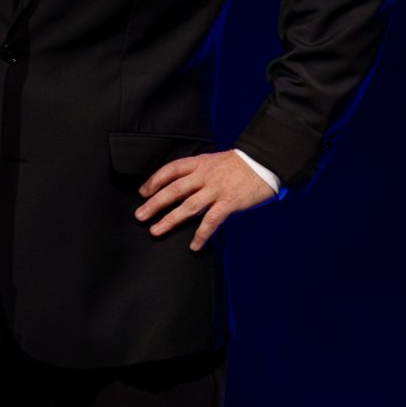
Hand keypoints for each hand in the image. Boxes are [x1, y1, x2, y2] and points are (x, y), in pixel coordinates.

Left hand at [135, 151, 276, 250]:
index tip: (143, 192)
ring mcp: (216, 190)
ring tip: (156, 230)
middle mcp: (205, 176)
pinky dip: (201, 234)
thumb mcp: (215, 161)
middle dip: (154, 203)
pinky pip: (211, 221)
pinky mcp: (229, 203)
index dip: (154, 181)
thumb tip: (182, 187)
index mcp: (200, 163)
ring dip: (169, 219)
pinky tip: (194, 245)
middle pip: (173, 190)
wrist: (265, 162)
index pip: (171, 170)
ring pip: (187, 206)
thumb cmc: (241, 164)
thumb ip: (199, 173)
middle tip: (140, 215)